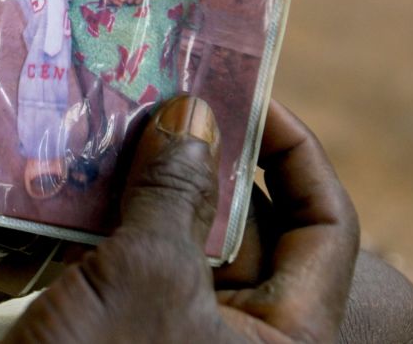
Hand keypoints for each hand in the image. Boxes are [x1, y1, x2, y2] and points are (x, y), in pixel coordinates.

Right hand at [4, 97, 359, 342]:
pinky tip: (85, 168)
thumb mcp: (145, 278)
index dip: (297, 154)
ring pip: (187, 235)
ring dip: (156, 177)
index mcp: (288, 341)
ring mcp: (186, 333)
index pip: (327, 227)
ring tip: (123, 118)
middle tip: (170, 93)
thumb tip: (196, 113)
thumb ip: (175, 192)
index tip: (251, 96)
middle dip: (211, 156)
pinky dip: (119, 210)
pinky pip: (141, 255)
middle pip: (252, 225)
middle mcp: (247, 336)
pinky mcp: (133, 329)